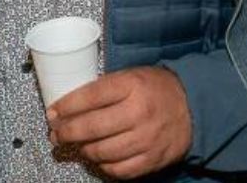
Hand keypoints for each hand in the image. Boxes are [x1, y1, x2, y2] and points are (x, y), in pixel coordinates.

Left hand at [47, 66, 191, 178]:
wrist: (193, 106)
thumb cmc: (157, 88)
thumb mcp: (132, 75)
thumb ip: (106, 88)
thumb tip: (70, 104)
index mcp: (132, 86)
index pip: (90, 96)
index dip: (66, 106)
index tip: (52, 112)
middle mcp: (138, 112)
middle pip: (91, 127)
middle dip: (66, 132)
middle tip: (55, 134)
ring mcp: (146, 138)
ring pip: (102, 151)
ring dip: (83, 150)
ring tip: (76, 145)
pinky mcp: (153, 159)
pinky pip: (119, 170)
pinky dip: (104, 166)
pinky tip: (98, 158)